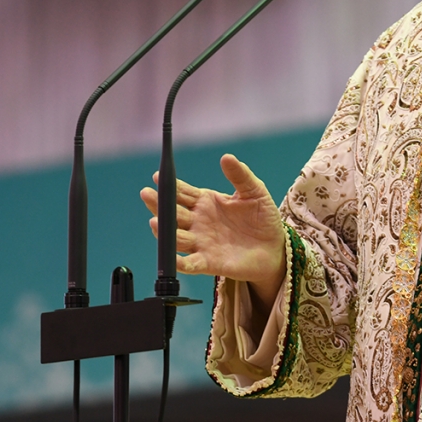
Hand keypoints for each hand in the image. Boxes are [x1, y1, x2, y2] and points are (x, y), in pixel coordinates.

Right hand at [140, 153, 286, 305]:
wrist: (274, 247)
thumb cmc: (262, 218)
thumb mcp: (254, 191)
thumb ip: (240, 175)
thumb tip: (227, 157)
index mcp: (206, 203)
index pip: (183, 193)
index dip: (170, 185)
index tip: (158, 176)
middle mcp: (199, 223)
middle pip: (173, 213)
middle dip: (158, 204)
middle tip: (147, 194)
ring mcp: (201, 243)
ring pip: (176, 237)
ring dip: (164, 231)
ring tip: (155, 222)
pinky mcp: (209, 263)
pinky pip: (190, 264)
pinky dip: (180, 263)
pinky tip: (173, 259)